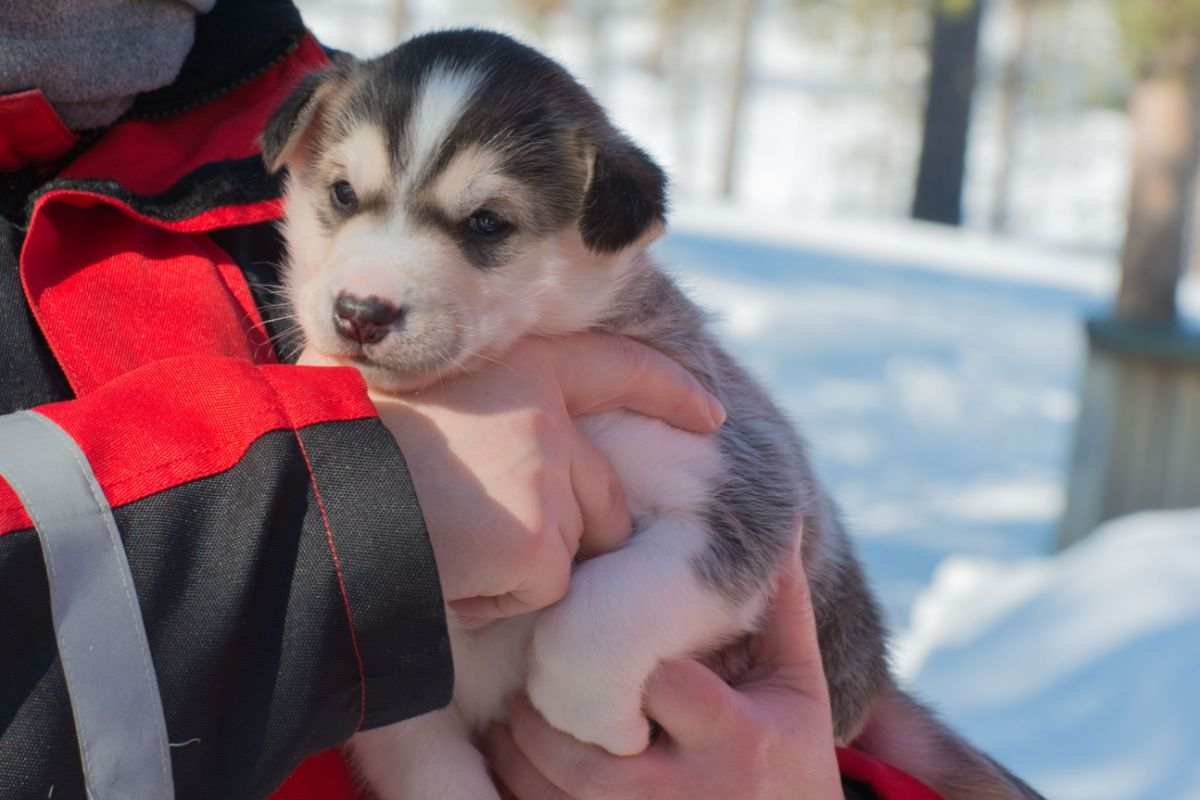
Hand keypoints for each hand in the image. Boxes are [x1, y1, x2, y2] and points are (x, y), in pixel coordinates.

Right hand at [301, 334, 723, 623]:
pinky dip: (491, 598)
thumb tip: (467, 393)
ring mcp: (546, 476)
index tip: (710, 413)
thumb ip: (460, 383)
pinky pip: (536, 590)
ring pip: (568, 548)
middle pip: (597, 496)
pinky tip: (440, 568)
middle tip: (462, 520)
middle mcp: (545, 413)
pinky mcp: (536, 542)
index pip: (615, 366)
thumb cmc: (328, 439)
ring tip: (436, 538)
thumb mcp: (395, 376)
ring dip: (516, 564)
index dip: (667, 389)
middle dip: (554, 527)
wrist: (298, 495)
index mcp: (515, 364)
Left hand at [484, 559, 844, 798]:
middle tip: (536, 669)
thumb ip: (782, 609)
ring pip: (552, 787)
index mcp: (733, 738)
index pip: (654, 677)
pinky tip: (519, 754)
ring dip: (519, 744)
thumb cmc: (791, 758)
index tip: (598, 620)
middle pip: (585, 743)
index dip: (614, 643)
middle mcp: (684, 792)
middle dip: (547, 702)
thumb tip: (779, 524)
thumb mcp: (796, 685)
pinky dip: (518, 784)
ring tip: (521, 708)